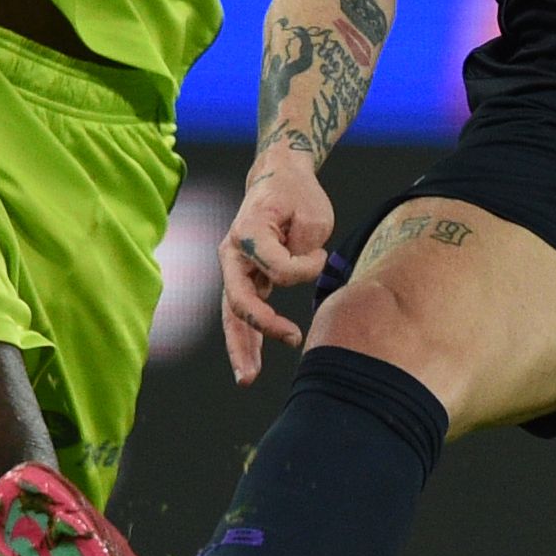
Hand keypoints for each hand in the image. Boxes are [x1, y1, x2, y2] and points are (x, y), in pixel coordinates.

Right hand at [219, 147, 334, 380]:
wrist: (278, 178)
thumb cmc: (298, 195)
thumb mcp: (313, 215)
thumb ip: (304, 249)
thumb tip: (295, 276)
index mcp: (249, 231)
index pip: (277, 269)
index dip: (304, 268)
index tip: (322, 255)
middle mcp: (234, 252)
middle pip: (238, 301)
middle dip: (255, 333)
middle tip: (262, 366)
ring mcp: (236, 267)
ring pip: (234, 314)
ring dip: (241, 347)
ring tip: (247, 377)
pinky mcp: (245, 277)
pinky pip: (242, 312)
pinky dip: (247, 337)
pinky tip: (251, 363)